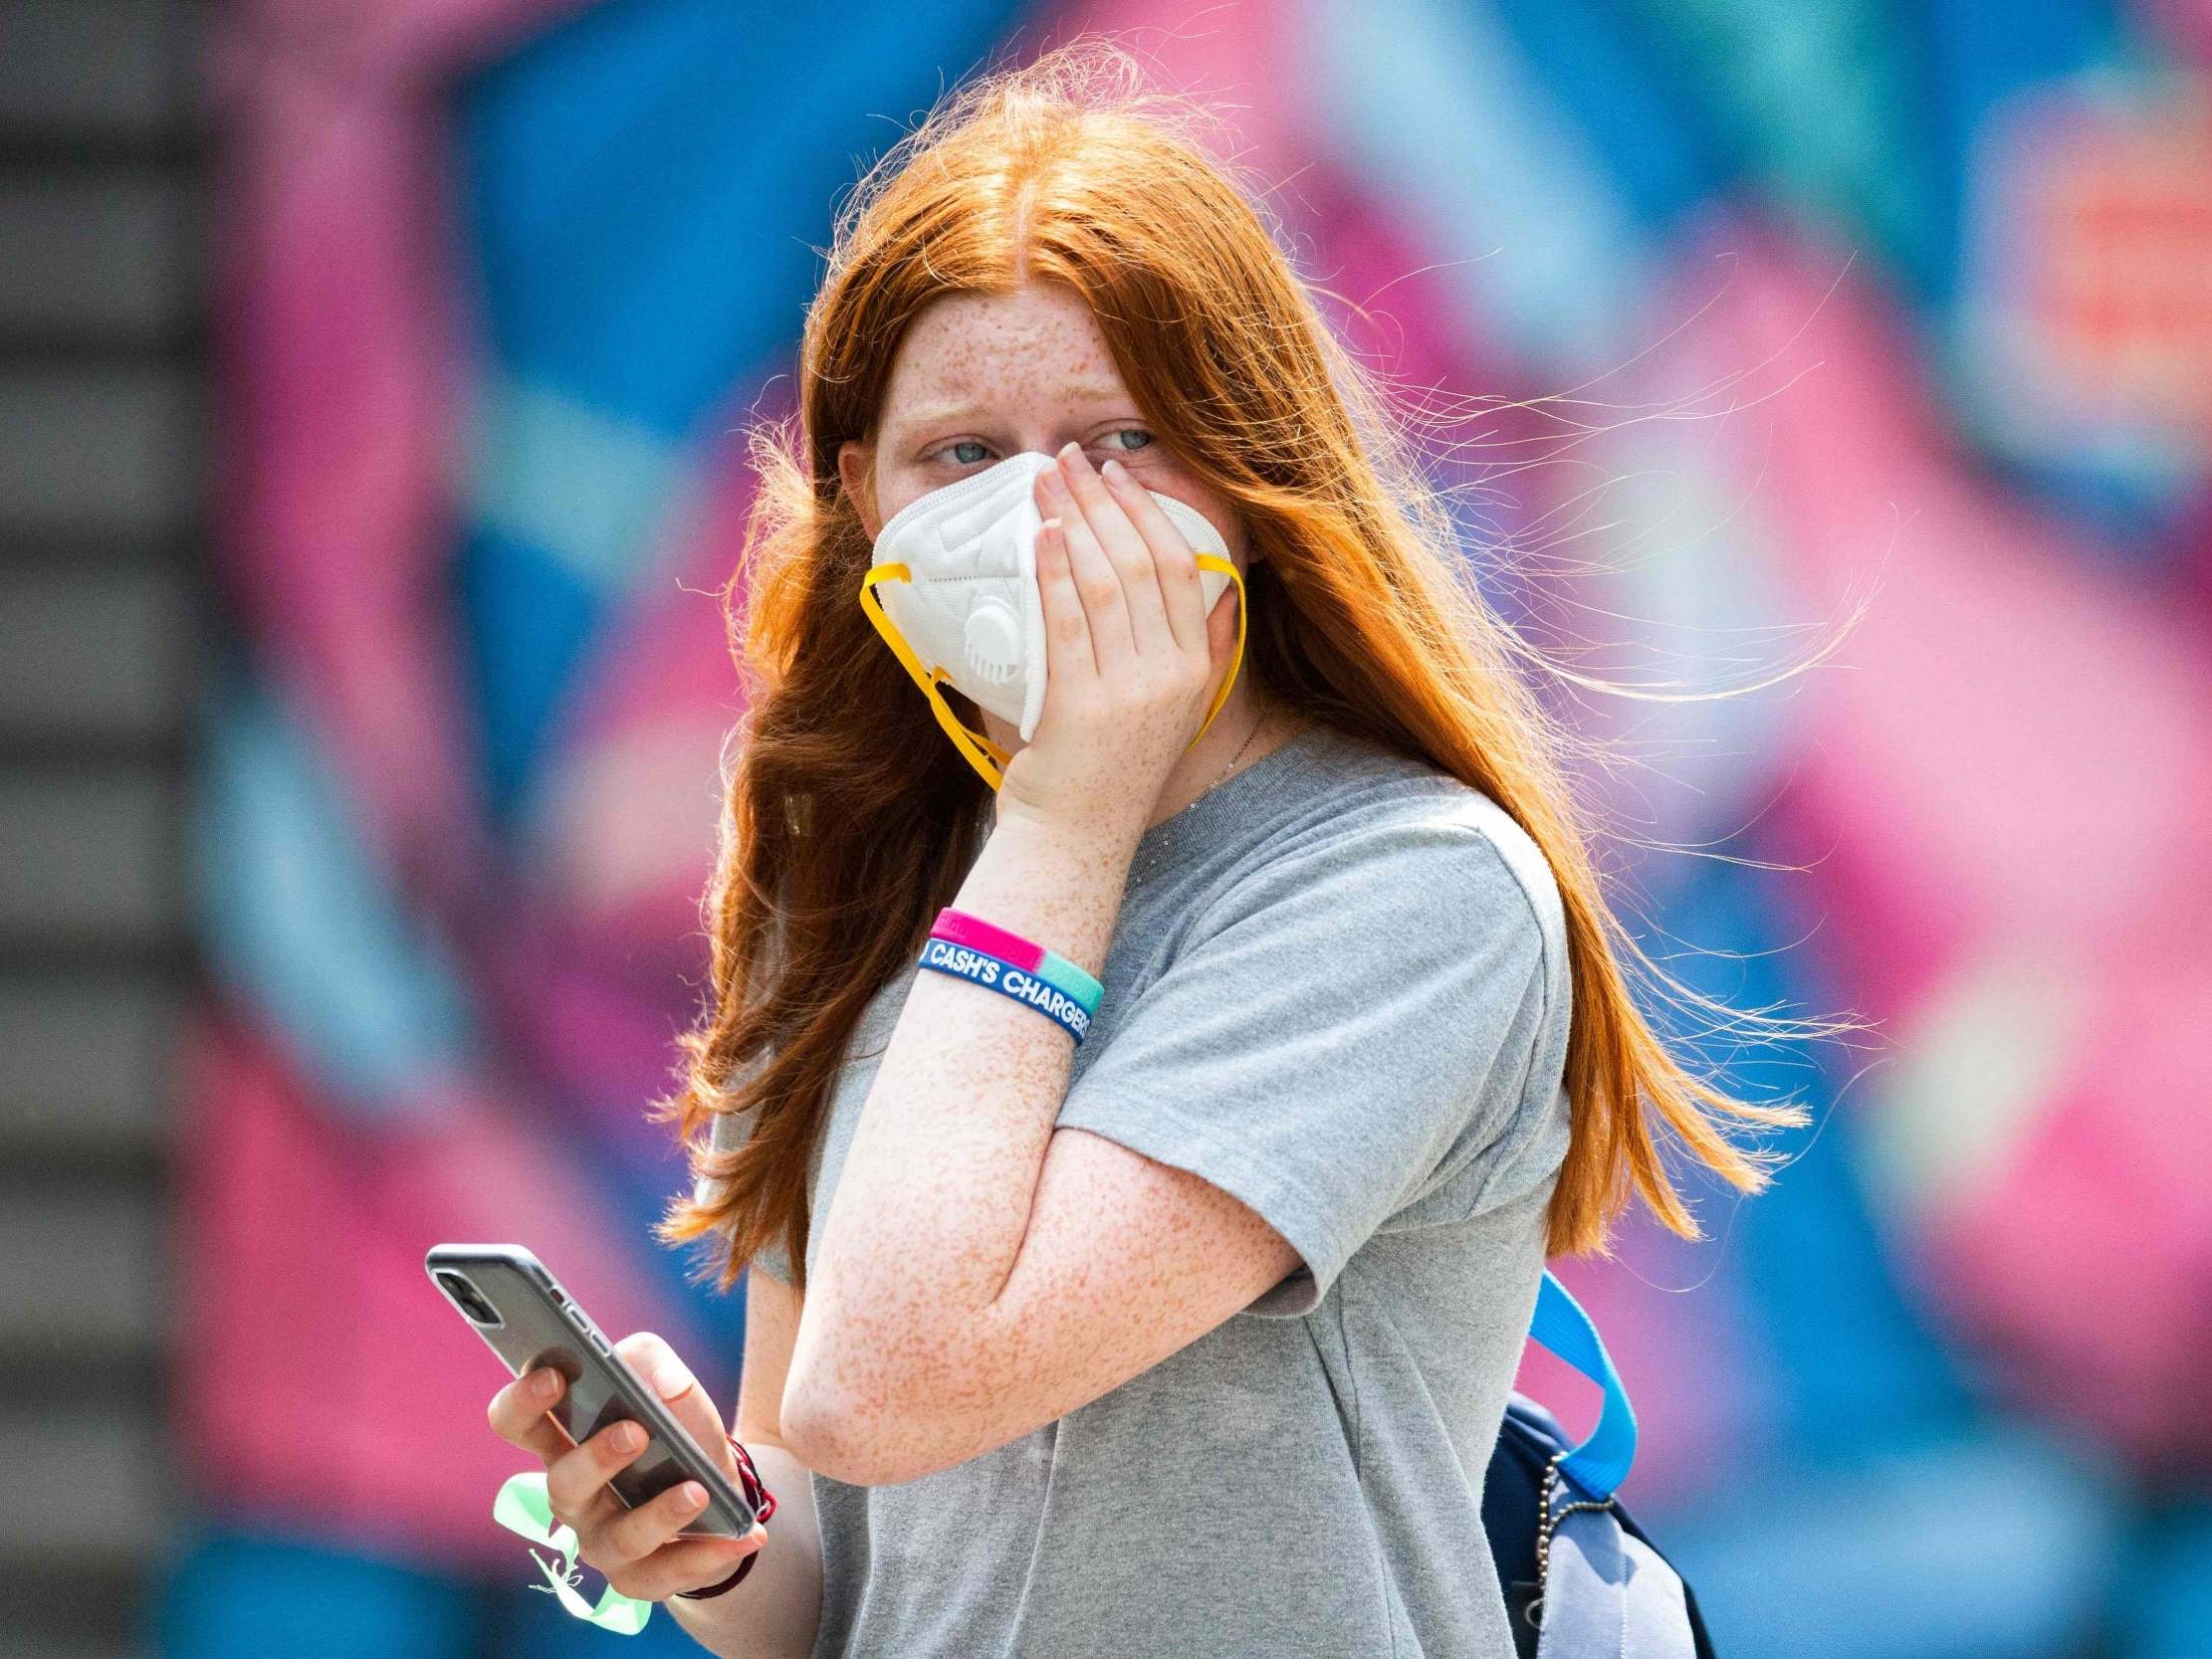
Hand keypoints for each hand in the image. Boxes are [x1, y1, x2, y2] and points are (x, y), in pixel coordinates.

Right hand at [485, 1332, 766, 1601]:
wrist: (716, 1492)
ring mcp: (601, 1541)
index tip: (554, 1376)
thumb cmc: (674, 1430)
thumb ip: (655, 1363)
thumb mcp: (669, 1385)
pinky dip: (704, 1556)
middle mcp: (574, 1496)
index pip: (518, 1423)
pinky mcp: (639, 1577)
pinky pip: (666, 1574)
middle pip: (562, 1483)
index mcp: (566, 1441)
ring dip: (658, 1514)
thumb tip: (661, 1383)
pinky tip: (740, 1539)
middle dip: (595, 1458)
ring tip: (696, 1491)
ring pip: (617, 1538)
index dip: (524, 1401)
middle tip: (634, 1432)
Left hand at [997, 442, 1241, 834]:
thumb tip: (1227, 594)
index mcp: (1195, 669)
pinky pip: (1067, 622)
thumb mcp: (1178, 707)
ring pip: (1104, 584)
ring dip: (1072, 523)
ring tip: (1046, 482)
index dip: (1149, 512)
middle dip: (1103, 502)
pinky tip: (1038, 536)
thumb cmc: (1112, 769)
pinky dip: (1052, 572)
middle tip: (1069, 459)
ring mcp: (1128, 692)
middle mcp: (1169, 676)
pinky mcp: (1081, 706)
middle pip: (1141, 565)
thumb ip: (1207, 652)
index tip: (1120, 473)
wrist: (1077, 838)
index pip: (1182, 569)